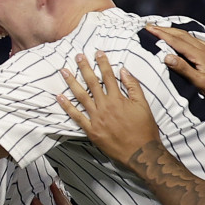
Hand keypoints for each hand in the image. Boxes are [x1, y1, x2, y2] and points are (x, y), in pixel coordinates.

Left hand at [54, 50, 161, 165]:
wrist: (140, 151)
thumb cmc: (144, 128)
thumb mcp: (143, 104)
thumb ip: (133, 86)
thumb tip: (123, 71)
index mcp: (118, 99)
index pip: (108, 76)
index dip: (102, 63)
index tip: (97, 52)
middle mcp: (105, 106)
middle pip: (92, 83)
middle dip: (84, 68)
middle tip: (77, 56)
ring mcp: (96, 118)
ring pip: (81, 96)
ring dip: (71, 82)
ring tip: (64, 71)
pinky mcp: (91, 130)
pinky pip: (76, 117)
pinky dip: (67, 107)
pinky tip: (59, 97)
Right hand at [142, 22, 204, 111]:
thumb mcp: (198, 82)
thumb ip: (183, 68)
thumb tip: (166, 56)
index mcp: (200, 55)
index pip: (177, 41)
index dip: (162, 34)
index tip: (149, 28)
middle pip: (182, 36)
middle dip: (165, 30)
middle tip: (150, 26)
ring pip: (189, 37)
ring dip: (174, 32)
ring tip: (162, 29)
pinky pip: (195, 42)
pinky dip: (184, 37)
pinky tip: (183, 39)